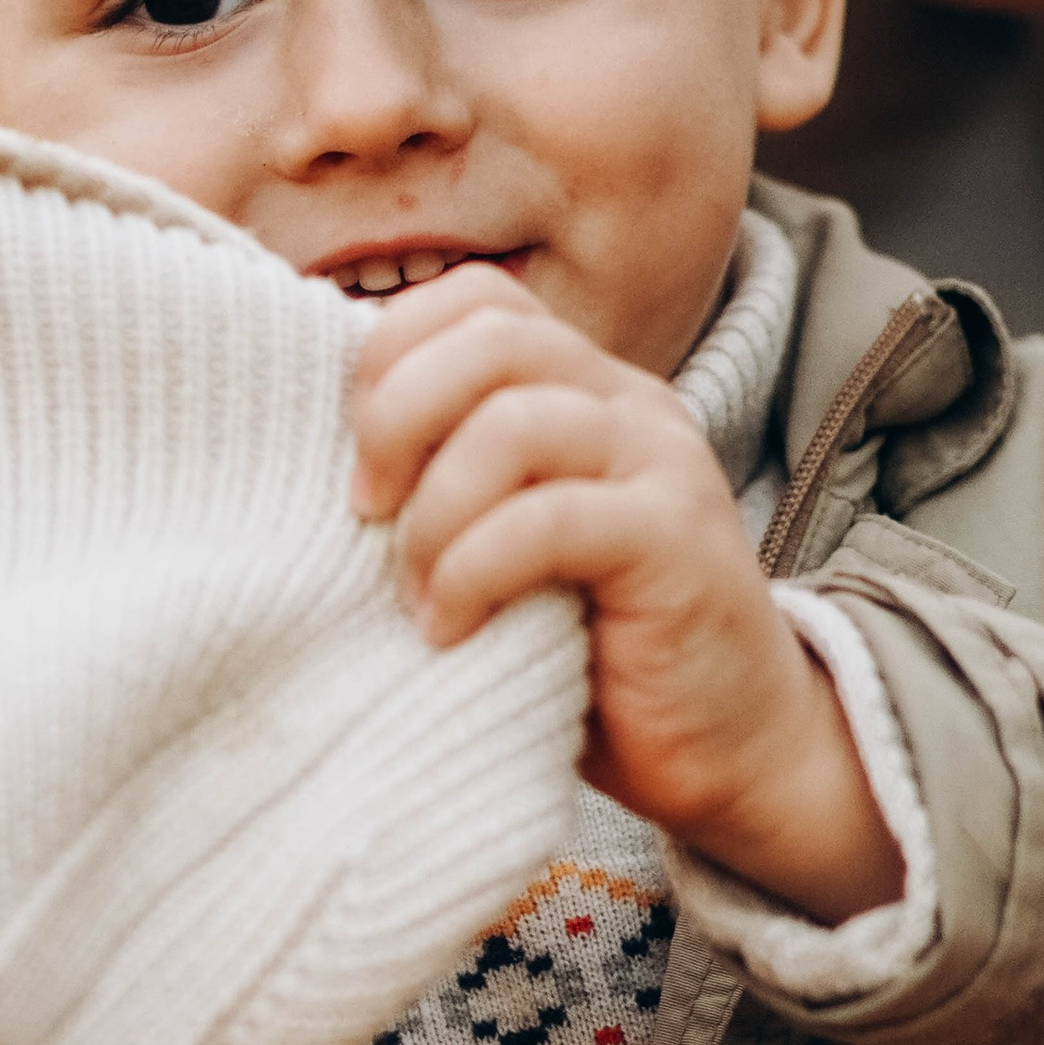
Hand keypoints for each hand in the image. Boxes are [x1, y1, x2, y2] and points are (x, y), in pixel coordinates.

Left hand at [348, 265, 903, 925]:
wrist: (727, 746)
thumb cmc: (593, 653)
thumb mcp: (503, 549)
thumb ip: (447, 485)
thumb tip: (316, 465)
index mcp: (580, 387)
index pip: (475, 299)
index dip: (389, 355)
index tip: (354, 462)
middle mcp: (626, 402)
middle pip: (488, 337)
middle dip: (394, 421)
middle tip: (365, 518)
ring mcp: (659, 462)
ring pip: (512, 423)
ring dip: (432, 516)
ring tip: (416, 596)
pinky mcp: (675, 538)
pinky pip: (547, 519)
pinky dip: (473, 573)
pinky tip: (452, 631)